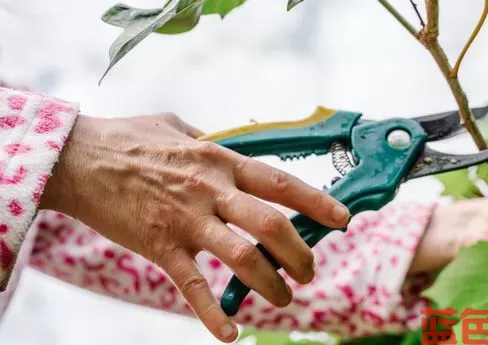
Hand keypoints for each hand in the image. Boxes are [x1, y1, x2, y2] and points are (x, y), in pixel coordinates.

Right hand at [40, 113, 349, 341]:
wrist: (75, 158)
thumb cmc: (127, 137)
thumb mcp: (177, 126)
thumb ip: (209, 138)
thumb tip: (228, 144)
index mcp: (219, 159)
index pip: (280, 182)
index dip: (317, 202)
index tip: (342, 219)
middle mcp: (210, 190)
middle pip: (272, 224)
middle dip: (300, 253)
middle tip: (309, 271)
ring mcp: (186, 220)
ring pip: (243, 257)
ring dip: (270, 284)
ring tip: (283, 300)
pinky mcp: (160, 246)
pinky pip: (193, 286)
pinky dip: (213, 314)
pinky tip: (230, 334)